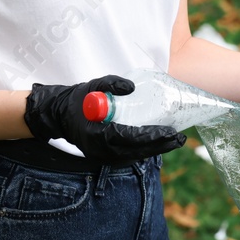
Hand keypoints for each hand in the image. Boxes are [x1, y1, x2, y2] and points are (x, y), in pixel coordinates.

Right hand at [24, 75, 186, 162]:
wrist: (58, 115)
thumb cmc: (77, 100)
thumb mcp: (93, 86)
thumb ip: (111, 83)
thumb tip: (132, 86)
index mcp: (97, 134)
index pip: (130, 137)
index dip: (152, 136)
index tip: (170, 131)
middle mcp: (100, 150)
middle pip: (137, 151)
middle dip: (161, 146)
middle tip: (181, 138)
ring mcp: (102, 156)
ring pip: (135, 156)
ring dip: (156, 150)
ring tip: (175, 141)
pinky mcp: (105, 156)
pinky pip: (129, 156)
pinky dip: (145, 150)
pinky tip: (159, 143)